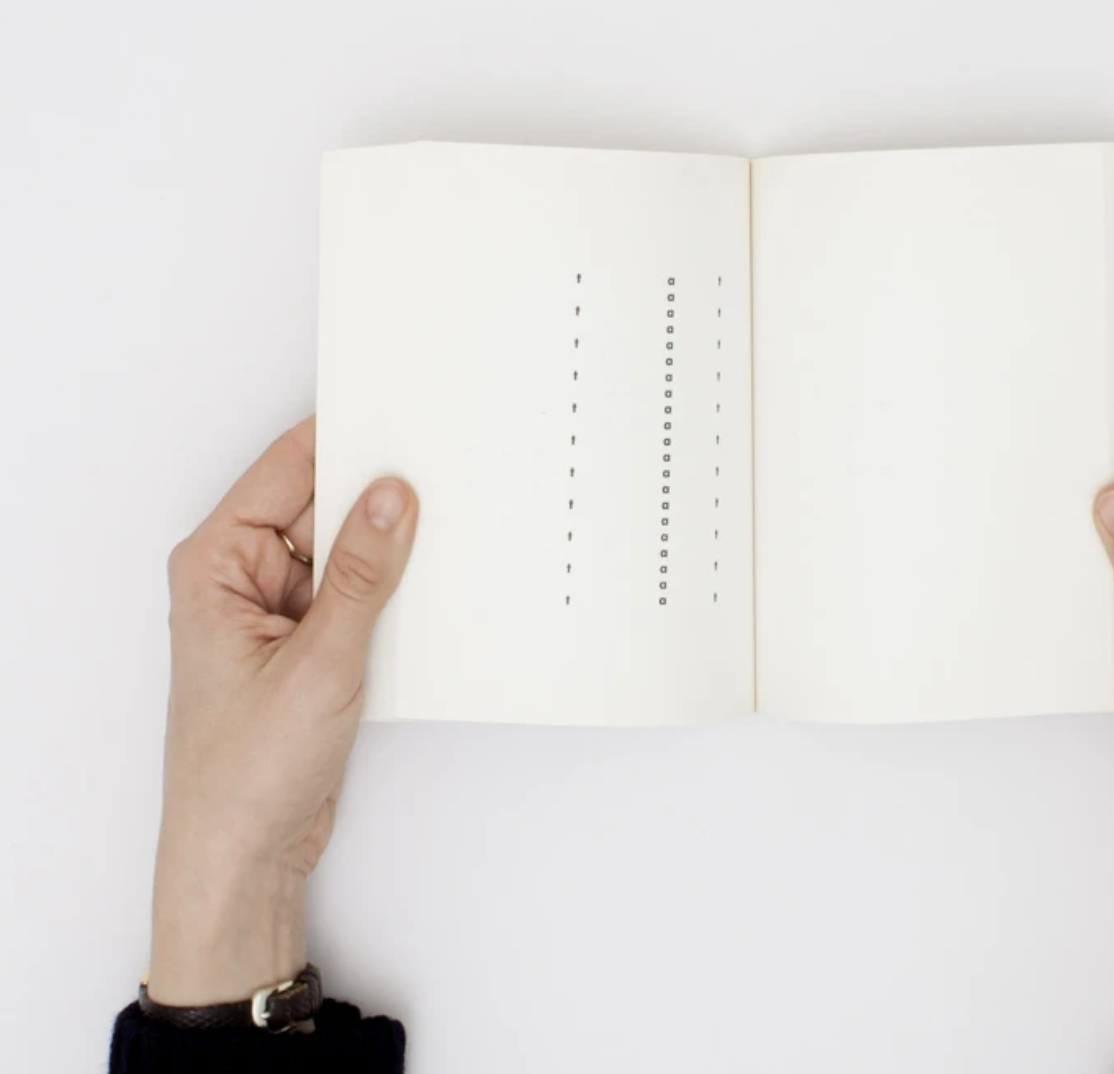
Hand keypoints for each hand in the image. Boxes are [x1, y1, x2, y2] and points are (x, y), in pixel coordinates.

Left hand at [148, 418, 416, 1004]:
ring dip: (391, 549)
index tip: (403, 412)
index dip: (345, 436)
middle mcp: (244, 577)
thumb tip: (392, 498)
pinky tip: (432, 586)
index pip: (287, 469)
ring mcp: (279, 612)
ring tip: (452, 531)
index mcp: (219, 562)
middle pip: (321, 504)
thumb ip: (361, 574)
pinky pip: (357, 594)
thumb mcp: (319, 662)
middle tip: (448, 472)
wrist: (244, 854)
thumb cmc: (245, 772)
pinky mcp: (310, 644)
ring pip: (346, 550)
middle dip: (380, 494)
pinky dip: (391, 590)